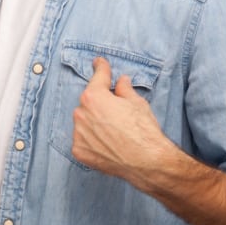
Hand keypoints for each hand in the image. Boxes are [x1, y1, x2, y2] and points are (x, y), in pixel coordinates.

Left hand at [71, 57, 174, 180]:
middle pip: (89, 102)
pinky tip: (107, 143)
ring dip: (94, 122)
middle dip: (100, 103)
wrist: (147, 162)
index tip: (99, 63)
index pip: (97, 77)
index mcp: (94, 96)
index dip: (101, 68)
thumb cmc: (144, 131)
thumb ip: (124, 89)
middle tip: (117, 111)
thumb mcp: (137, 103)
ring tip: (114, 131)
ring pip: (84, 121)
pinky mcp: (79, 151)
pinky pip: (82, 140)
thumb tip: (121, 82)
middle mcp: (81, 113)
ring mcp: (78, 134)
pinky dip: (92, 140)